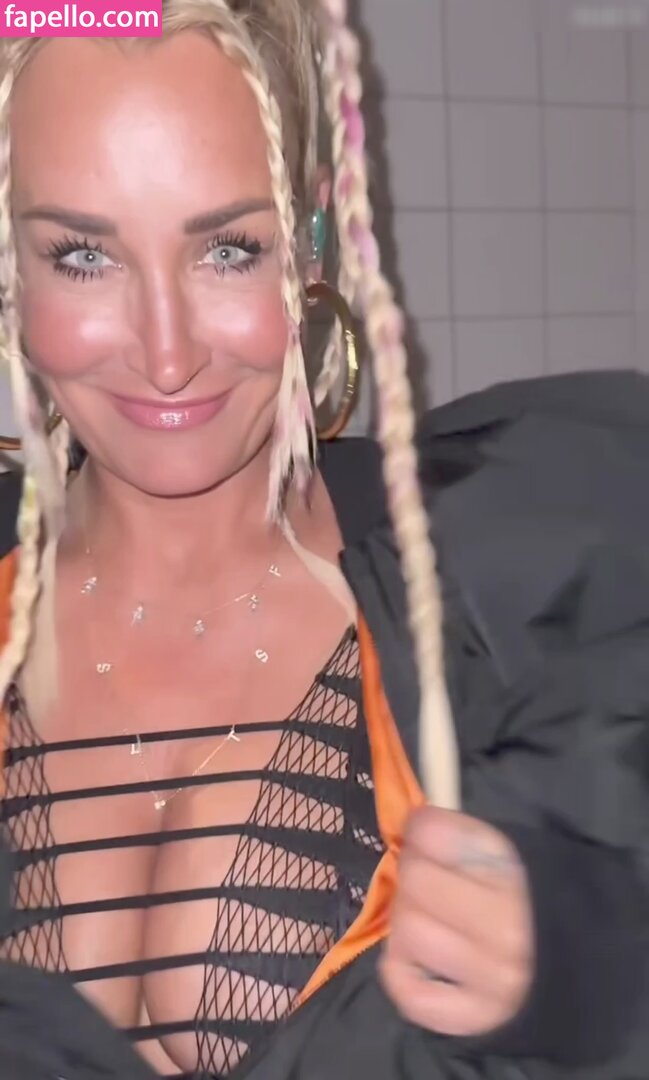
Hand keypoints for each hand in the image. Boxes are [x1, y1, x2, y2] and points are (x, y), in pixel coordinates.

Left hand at [380, 807, 532, 1037]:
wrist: (587, 970)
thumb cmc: (541, 900)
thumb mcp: (519, 854)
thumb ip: (468, 837)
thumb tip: (414, 824)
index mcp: (518, 876)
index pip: (436, 835)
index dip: (421, 829)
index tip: (425, 833)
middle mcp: (508, 930)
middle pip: (417, 881)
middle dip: (412, 870)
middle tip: (424, 876)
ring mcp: (491, 979)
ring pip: (409, 933)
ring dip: (407, 920)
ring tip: (426, 917)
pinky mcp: (475, 1017)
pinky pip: (411, 992)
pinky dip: (401, 969)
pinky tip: (417, 955)